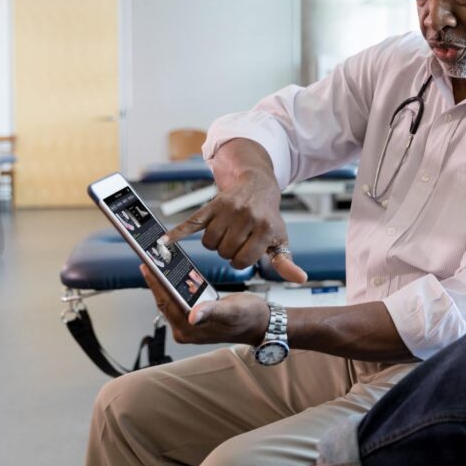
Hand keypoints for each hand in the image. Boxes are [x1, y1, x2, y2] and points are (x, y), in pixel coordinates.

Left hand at [140, 265, 269, 344]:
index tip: (146, 266)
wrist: (260, 323)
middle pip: (164, 302)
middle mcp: (185, 330)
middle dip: (157, 281)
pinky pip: (177, 302)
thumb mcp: (233, 310)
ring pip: (170, 301)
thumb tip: (193, 316)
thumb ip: (212, 312)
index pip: (166, 303)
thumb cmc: (250, 317)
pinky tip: (172, 277)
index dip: (155, 283)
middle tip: (149, 261)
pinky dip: (174, 289)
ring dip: (164, 284)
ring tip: (158, 266)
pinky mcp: (192, 320)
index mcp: (190, 329)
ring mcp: (188, 326)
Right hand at [163, 143, 306, 282]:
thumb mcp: (280, 240)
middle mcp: (247, 217)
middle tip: (235, 242)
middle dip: (228, 251)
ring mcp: (228, 211)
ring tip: (225, 235)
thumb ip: (286, 263)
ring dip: (214, 243)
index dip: (240, 261)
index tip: (244, 253)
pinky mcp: (212, 206)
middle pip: (224, 252)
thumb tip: (301, 279)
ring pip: (208, 243)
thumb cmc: (268, 219)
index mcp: (264, 229)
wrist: (258, 186)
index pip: (242, 261)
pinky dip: (176, 233)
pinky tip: (163, 242)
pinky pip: (191, 223)